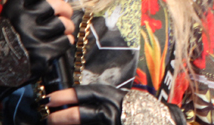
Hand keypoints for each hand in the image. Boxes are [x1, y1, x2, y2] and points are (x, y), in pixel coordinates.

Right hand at [0, 0, 73, 107]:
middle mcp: (23, 21)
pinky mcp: (42, 55)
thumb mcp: (10, 14)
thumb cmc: (5, 37)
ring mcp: (33, 38)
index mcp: (15, 7)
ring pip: (64, 23)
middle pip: (57, 5)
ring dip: (67, 25)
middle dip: (65, 8)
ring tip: (62, 28)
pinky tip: (59, 41)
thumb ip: (28, 3)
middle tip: (64, 14)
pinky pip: (65, 41)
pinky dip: (66, 40)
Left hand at [47, 86, 185, 124]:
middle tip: (48, 115)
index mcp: (117, 97)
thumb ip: (106, 101)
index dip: (69, 95)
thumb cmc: (145, 112)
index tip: (52, 97)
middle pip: (85, 113)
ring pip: (88, 124)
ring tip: (54, 124)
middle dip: (64, 114)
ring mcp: (115, 123)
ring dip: (69, 124)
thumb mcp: (126, 100)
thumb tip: (79, 103)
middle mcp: (116, 111)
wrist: (165, 123)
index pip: (89, 93)